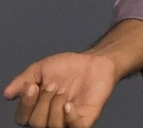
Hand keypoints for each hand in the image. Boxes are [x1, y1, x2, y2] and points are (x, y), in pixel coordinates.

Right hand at [3, 52, 117, 127]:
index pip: (23, 118)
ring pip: (52, 127)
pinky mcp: (84, 120)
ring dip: (55, 107)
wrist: (95, 61)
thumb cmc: (68, 66)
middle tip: (54, 85)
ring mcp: (67, 121)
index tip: (33, 86)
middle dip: (42, 102)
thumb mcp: (42, 68)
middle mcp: (50, 119)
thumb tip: (7, 94)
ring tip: (63, 89)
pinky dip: (69, 118)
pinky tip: (69, 105)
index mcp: (37, 109)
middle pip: (36, 123)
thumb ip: (24, 79)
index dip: (25, 104)